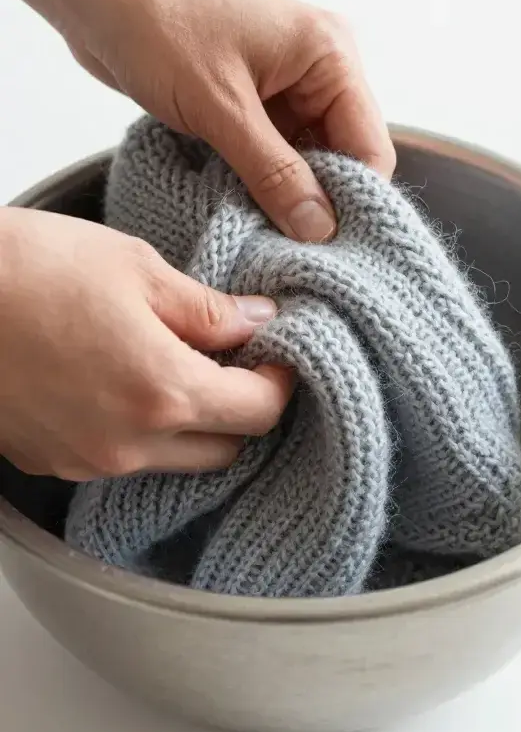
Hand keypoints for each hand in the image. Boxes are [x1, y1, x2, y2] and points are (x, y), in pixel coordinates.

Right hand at [0, 208, 290, 479]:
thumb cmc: (27, 269)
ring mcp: (86, 461)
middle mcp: (129, 445)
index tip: (278, 355)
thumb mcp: (134, 268)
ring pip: (173, 460)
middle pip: (224, 449)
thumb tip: (258, 322)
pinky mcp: (51, 463)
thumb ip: (207, 308)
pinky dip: (139, 430)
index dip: (281, 383)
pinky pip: (120, 459)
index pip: (259, 412)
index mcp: (162, 392)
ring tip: (174, 363)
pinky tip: (121, 381)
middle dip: (241, 409)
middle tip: (233, 359)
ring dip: (190, 423)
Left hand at [67, 0, 394, 241]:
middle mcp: (320, 67)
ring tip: (259, 231)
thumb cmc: (158, 25)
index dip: (350, 202)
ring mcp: (285, 83)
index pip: (370, 148)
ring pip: (305, 159)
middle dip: (316, 202)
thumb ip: (275, 173)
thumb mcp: (220, 108)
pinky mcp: (252, 97)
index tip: (322, 251)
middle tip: (286, 250)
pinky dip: (260, 179)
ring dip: (284, 194)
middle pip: (342, 157)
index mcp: (331, 55)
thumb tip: (321, 230)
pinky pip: (274, 151)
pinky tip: (241, 204)